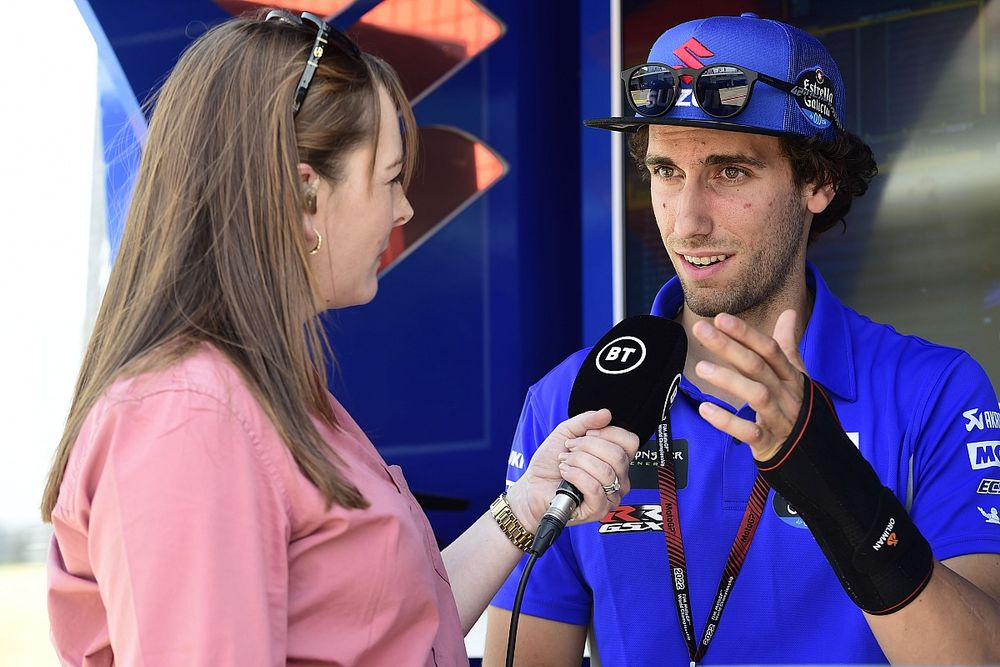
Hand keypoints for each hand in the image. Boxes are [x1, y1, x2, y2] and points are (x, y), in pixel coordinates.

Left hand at [506, 409, 639, 529]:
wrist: (533, 485)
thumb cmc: (550, 463)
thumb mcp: (566, 432)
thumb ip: (586, 421)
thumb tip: (606, 414)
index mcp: (616, 459)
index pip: (630, 442)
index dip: (607, 433)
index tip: (586, 434)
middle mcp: (619, 478)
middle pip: (618, 456)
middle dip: (587, 447)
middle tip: (570, 449)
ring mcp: (611, 496)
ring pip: (606, 472)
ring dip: (578, 461)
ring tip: (565, 463)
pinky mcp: (598, 509)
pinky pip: (595, 489)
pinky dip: (576, 476)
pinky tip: (565, 474)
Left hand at [691, 310, 806, 460]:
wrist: (813, 452)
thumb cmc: (798, 407)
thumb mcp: (797, 374)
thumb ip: (787, 345)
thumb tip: (789, 312)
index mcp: (791, 376)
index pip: (769, 349)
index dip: (746, 333)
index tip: (720, 318)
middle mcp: (787, 394)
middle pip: (758, 367)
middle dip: (729, 346)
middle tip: (700, 330)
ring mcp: (779, 419)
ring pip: (756, 395)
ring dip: (728, 380)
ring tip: (700, 368)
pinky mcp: (769, 443)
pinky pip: (749, 432)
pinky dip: (727, 421)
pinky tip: (705, 409)